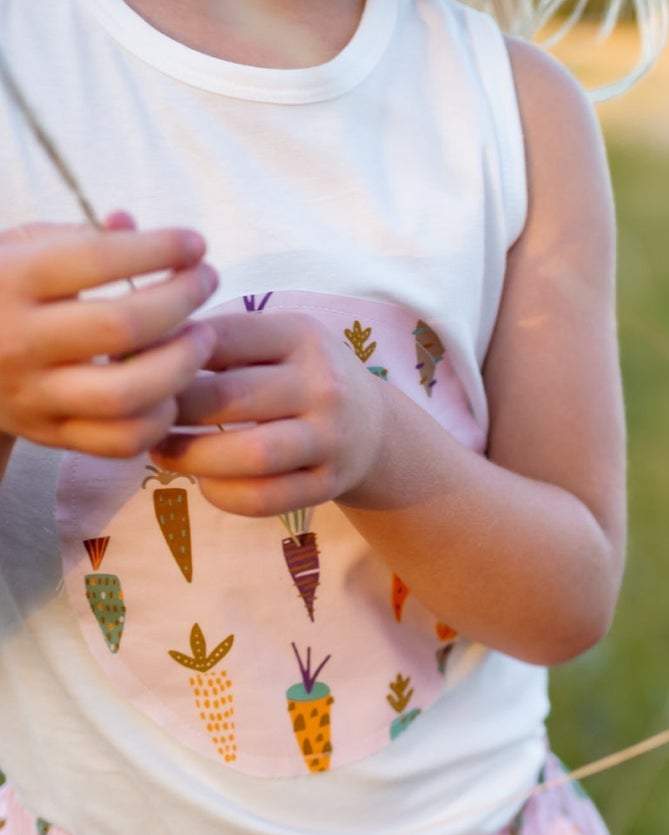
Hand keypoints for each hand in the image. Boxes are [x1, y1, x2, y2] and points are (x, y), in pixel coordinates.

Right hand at [0, 214, 216, 456]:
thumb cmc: (5, 291)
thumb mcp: (22, 250)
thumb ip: (79, 238)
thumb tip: (131, 222)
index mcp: (9, 281)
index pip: (95, 260)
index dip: (157, 248)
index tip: (196, 243)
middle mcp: (19, 341)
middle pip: (121, 326)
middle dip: (181, 300)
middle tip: (207, 281)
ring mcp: (35, 395)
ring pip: (128, 393)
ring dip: (182, 364)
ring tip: (203, 337)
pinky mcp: (53, 434)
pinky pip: (122, 440)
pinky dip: (160, 418)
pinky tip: (172, 389)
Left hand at [151, 309, 386, 516]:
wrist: (374, 428)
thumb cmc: (298, 377)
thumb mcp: (274, 341)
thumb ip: (217, 341)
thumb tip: (128, 356)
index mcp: (302, 336)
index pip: (221, 338)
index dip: (169, 355)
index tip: (138, 368)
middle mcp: (324, 384)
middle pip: (230, 398)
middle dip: (173, 410)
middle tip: (141, 416)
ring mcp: (332, 437)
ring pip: (252, 454)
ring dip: (192, 457)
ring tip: (163, 451)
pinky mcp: (330, 483)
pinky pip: (266, 498)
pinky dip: (223, 494)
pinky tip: (206, 482)